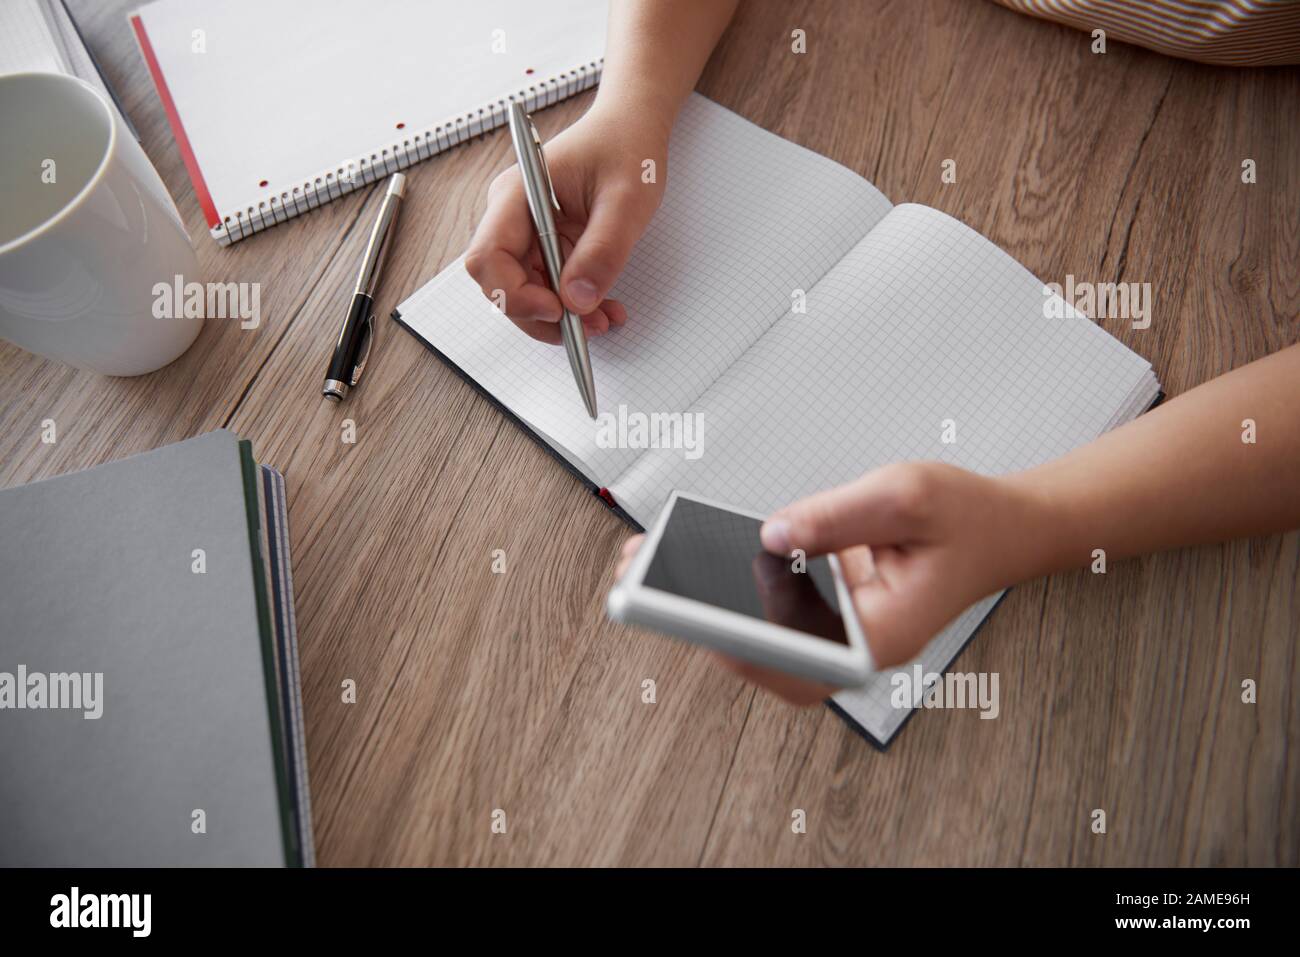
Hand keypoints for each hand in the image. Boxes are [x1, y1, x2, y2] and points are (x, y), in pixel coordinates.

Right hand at [465, 106, 667, 343]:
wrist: (632, 128)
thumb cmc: (626, 148)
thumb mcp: (627, 200)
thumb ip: (603, 251)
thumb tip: (577, 302)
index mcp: (517, 194)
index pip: (489, 257)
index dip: (515, 294)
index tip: (558, 310)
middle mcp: (511, 216)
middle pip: (501, 284)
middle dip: (541, 315)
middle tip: (589, 328)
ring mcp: (526, 233)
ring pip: (526, 293)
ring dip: (562, 317)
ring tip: (606, 320)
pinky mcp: (545, 246)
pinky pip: (549, 288)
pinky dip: (575, 306)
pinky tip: (605, 308)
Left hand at [614, 463, 1047, 704]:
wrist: (1002, 526)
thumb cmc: (967, 518)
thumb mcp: (905, 496)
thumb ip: (836, 516)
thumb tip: (772, 534)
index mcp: (880, 635)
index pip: (796, 659)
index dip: (738, 642)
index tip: (693, 621)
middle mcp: (854, 644)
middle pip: (764, 654)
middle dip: (699, 620)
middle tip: (642, 579)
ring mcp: (839, 630)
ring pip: (761, 633)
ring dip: (705, 602)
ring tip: (650, 562)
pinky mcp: (827, 608)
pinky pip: (772, 605)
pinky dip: (731, 581)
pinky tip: (693, 550)